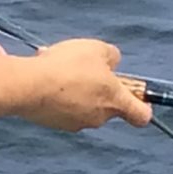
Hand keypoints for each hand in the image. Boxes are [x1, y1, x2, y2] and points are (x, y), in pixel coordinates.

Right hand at [13, 38, 153, 130]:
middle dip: (99, 89)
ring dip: (76, 90)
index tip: (137, 96)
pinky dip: (57, 96)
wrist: (29, 85)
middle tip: (84, 69)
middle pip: (108, 106)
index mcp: (116, 101)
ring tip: (59, 70)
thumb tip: (112, 63)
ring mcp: (75, 123)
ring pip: (82, 105)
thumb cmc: (68, 66)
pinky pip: (62, 108)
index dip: (142, 106)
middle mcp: (99, 118)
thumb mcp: (97, 49)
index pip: (142, 115)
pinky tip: (46, 78)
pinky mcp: (54, 124)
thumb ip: (112, 56)